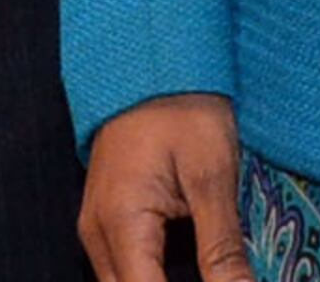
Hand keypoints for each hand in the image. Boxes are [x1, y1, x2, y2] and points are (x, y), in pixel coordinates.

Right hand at [80, 94, 252, 281]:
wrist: (154, 59)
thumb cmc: (185, 107)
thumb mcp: (212, 175)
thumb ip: (221, 249)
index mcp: (121, 223)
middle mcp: (97, 233)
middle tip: (222, 277)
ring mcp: (96, 227)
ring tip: (207, 270)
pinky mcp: (106, 219)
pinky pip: (123, 268)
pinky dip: (153, 276)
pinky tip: (188, 269)